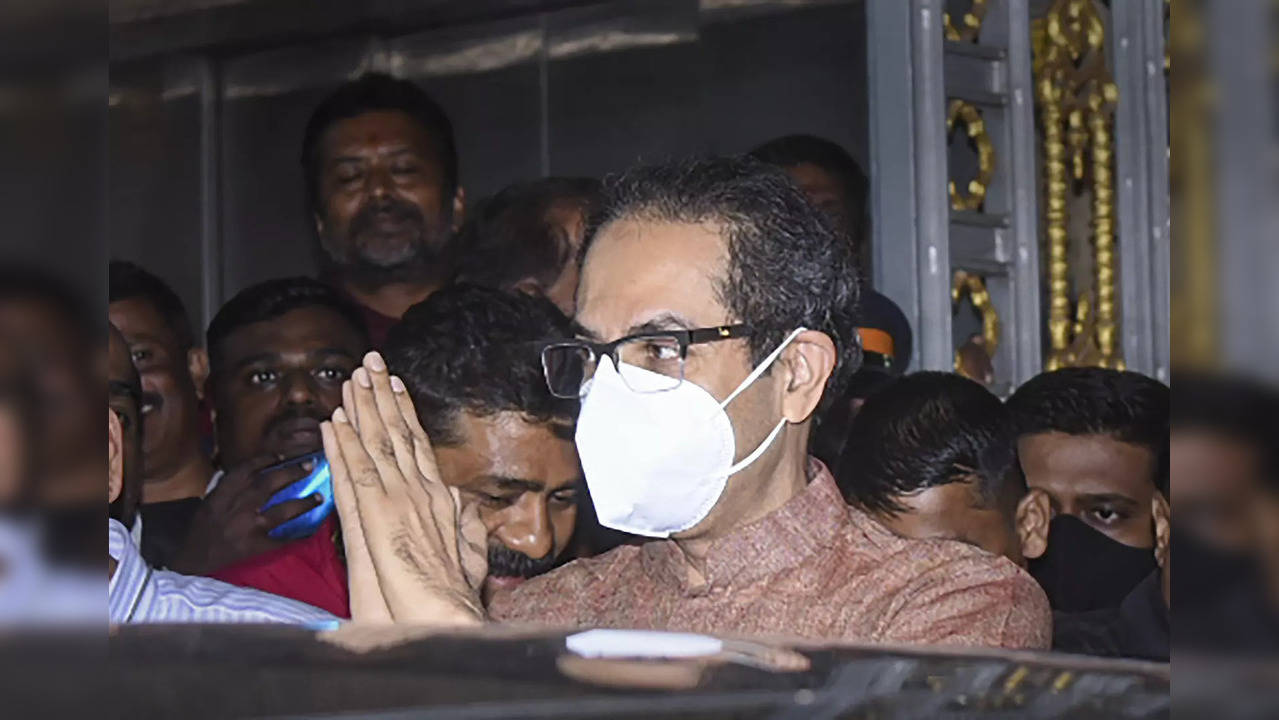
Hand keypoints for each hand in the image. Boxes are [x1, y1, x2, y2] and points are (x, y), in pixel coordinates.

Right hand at [168, 455, 321, 574]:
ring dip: (304, 503)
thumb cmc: (204, 525)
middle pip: (271, 484)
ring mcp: (248, 526)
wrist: (192, 556)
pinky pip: (282, 539)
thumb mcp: (212, 499)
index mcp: (225, 492)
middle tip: (310, 466)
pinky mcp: (255, 546)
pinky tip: (311, 530)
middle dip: (293, 473)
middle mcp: (238, 506)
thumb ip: (232, 485)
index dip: (268, 459)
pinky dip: (297, 535)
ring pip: (282, 511)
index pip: (249, 469)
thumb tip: (260, 469)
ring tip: (320, 496)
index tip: (283, 456)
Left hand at [324, 350, 486, 624]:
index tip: (395, 385)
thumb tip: (468, 505)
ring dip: (361, 409)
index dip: (405, 412)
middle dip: (382, 395)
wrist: (450, 615)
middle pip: (397, 434)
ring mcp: (398, 500)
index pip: (418, 446)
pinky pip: (355, 473)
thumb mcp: (472, 554)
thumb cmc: (459, 595)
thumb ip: (468, 526)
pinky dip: (343, 446)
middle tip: (370, 362)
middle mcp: (420, 490)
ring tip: (349, 378)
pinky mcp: (376, 516)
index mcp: (440, 499)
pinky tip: (333, 421)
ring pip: (376, 445)